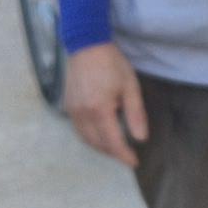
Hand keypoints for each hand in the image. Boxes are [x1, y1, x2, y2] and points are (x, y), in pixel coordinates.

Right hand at [60, 38, 148, 164]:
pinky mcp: (67, 106)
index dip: (124, 155)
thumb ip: (135, 114)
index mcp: (99, 109)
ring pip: (86, 139)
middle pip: (97, 144)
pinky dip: (90, 137)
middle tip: (127, 155)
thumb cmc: (112, 64)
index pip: (112, 142)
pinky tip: (101, 134)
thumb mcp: (130, 87)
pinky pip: (79, 130)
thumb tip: (140, 138)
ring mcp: (72, 110)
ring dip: (101, 147)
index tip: (134, 162)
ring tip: (115, 148)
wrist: (86, 45)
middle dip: (113, 153)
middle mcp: (82, 114)